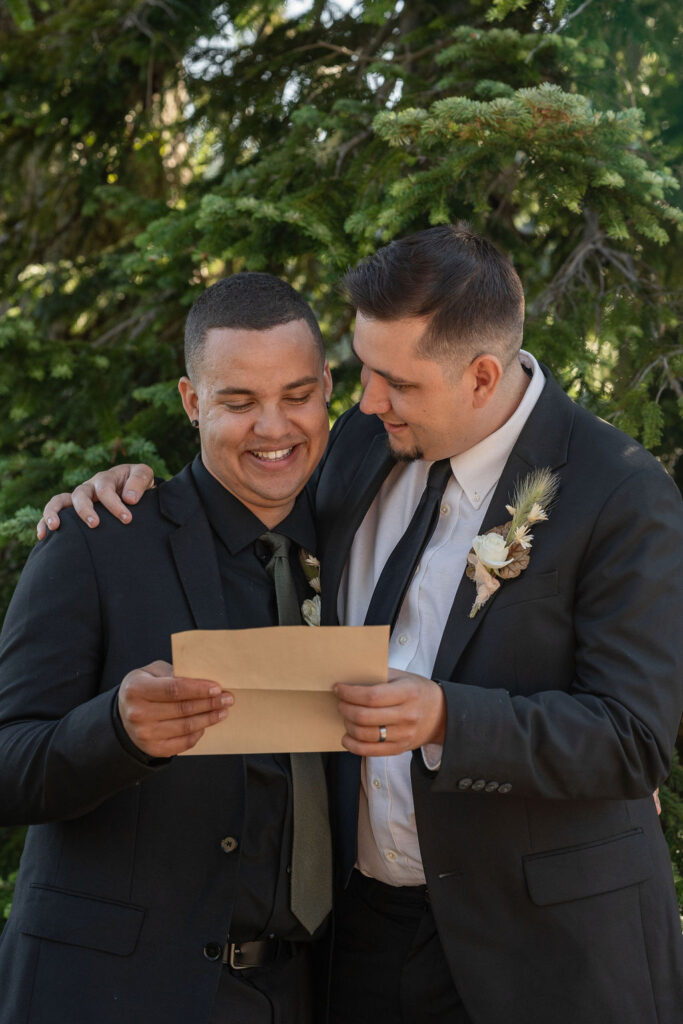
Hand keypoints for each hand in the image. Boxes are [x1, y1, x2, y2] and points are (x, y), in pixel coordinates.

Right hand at [37, 463, 155, 538]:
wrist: (134, 489)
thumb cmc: (138, 484)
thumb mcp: (144, 475)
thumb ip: (139, 482)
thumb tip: (129, 499)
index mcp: (106, 478)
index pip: (105, 490)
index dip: (114, 504)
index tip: (127, 519)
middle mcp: (89, 487)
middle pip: (80, 494)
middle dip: (85, 509)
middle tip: (95, 524)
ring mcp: (79, 498)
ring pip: (60, 501)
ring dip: (55, 512)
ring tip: (56, 527)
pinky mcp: (72, 510)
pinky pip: (55, 513)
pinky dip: (44, 522)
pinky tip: (43, 536)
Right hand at [118, 660, 232, 757]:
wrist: (125, 714)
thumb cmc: (144, 688)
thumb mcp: (153, 672)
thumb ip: (174, 673)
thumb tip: (204, 679)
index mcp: (136, 690)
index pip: (174, 689)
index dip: (198, 689)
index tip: (217, 688)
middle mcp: (138, 714)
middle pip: (183, 709)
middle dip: (210, 703)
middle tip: (227, 699)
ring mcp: (144, 734)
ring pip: (186, 727)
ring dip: (209, 718)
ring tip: (222, 711)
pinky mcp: (154, 749)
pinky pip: (184, 742)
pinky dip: (198, 733)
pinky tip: (206, 724)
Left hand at [334, 668, 445, 755]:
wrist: (441, 714)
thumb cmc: (417, 691)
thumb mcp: (403, 676)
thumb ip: (379, 676)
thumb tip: (350, 677)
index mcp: (407, 693)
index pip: (372, 696)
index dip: (350, 693)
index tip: (339, 688)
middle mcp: (406, 716)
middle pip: (365, 716)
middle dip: (345, 708)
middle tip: (340, 702)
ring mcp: (403, 735)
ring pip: (365, 735)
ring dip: (348, 724)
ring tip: (345, 716)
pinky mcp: (399, 749)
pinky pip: (370, 751)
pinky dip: (353, 745)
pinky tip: (347, 737)